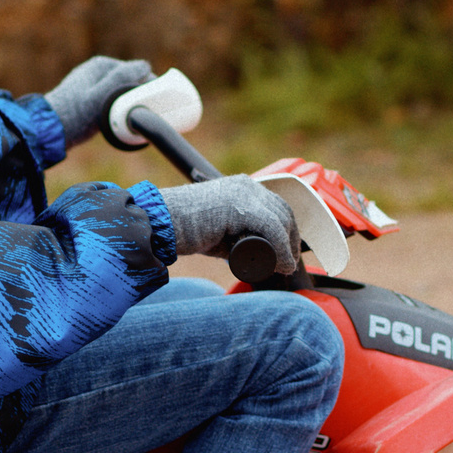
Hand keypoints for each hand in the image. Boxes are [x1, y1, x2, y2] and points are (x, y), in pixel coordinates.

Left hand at [44, 56, 153, 147]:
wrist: (48, 131)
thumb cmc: (74, 114)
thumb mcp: (101, 96)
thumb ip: (122, 79)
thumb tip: (145, 65)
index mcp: (102, 65)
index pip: (137, 70)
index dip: (148, 86)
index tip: (155, 103)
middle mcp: (98, 72)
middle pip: (130, 81)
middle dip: (138, 95)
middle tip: (143, 114)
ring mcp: (93, 85)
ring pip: (122, 93)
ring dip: (129, 104)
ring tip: (129, 120)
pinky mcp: (89, 100)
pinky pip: (112, 102)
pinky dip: (118, 110)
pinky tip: (117, 123)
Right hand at [158, 176, 299, 274]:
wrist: (161, 224)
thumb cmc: (185, 230)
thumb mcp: (218, 228)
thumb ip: (233, 233)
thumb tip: (251, 252)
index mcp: (242, 187)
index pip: (276, 206)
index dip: (288, 230)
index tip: (289, 253)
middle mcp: (246, 186)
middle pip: (282, 211)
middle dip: (291, 239)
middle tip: (290, 263)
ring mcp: (243, 193)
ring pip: (280, 219)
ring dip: (288, 246)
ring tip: (287, 267)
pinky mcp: (239, 206)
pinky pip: (271, 227)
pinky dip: (281, 248)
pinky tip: (283, 264)